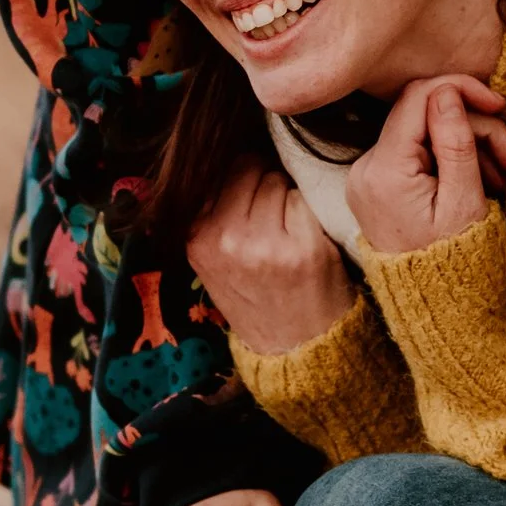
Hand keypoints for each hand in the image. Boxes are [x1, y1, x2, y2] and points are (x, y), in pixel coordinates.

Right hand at [188, 164, 353, 353]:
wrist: (294, 351)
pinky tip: (305, 241)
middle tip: (271, 221)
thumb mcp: (214, 261)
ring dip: (287, 198)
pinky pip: (304, 199)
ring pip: (278, 180)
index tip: (249, 203)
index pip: (220, 170)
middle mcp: (224, 239)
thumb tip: (222, 154)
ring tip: (287, 234)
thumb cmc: (258, 299)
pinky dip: (309, 214)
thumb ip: (212, 213)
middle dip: (264, 183)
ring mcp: (263, 244)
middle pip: (249, 168)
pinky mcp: (302, 247)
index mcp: (196, 237)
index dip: (241, 179)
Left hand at [347, 75, 505, 255]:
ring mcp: (368, 176)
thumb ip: (456, 141)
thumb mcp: (465, 200)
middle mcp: (364, 169)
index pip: (416, 98)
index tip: (498, 105)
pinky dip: (449, 158)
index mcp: (383, 172)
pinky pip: (417, 152)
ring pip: (424, 132)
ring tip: (500, 176)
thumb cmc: (455, 261)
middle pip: (423, 115)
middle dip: (472, 126)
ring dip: (467, 143)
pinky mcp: (378, 183)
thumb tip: (448, 93)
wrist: (434, 304)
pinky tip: (478, 179)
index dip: (459, 91)